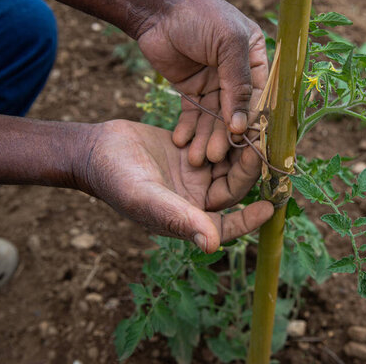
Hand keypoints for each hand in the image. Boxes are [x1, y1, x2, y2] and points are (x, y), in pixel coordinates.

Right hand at [82, 120, 273, 252]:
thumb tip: (212, 246)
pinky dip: (228, 136)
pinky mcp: (191, 152)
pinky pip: (216, 146)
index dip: (249, 220)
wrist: (96, 149)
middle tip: (261, 147)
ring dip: (242, 149)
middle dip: (248, 169)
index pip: (226, 225)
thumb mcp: (146, 198)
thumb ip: (179, 219)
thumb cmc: (116, 180)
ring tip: (259, 130)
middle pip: (233, 188)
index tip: (270, 208)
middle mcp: (196, 199)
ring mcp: (195, 174)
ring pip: (228, 165)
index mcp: (188, 218)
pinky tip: (242, 118)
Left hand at [137, 0, 267, 166]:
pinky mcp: (191, 91)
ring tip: (197, 158)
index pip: (260, 96)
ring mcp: (214, 84)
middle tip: (215, 156)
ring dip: (206, 138)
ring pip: (214, 118)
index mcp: (255, 59)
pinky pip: (193, 115)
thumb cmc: (199, 16)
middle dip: (224, 136)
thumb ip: (238, 83)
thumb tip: (241, 125)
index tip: (243, 141)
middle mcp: (237, 75)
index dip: (251, 120)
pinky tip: (182, 143)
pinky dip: (188, 130)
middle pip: (235, 113)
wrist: (157, 9)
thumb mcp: (227, 43)